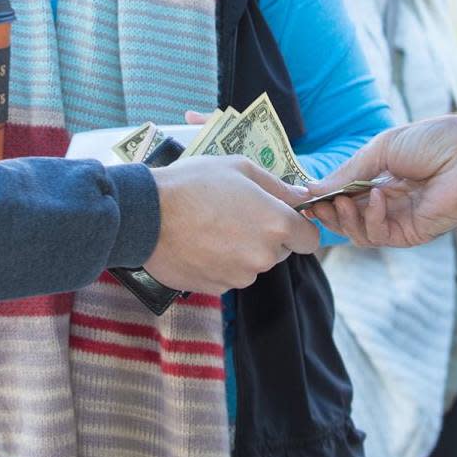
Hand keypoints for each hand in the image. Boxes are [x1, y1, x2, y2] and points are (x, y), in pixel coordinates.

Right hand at [144, 156, 318, 293]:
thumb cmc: (193, 184)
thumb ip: (277, 185)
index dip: (298, 228)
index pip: (310, 239)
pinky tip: (200, 242)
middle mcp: (263, 256)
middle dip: (266, 237)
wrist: (146, 216)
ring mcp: (239, 276)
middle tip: (237, 215)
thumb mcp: (239, 168)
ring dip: (241, 251)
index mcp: (276, 224)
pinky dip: (220, 263)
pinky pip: (229, 275)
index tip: (281, 218)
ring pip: (253, 265)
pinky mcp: (217, 288)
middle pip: (280, 252)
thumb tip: (301, 196)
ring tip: (212, 226)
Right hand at [307, 114, 456, 247]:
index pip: (345, 194)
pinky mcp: (410, 234)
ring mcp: (399, 219)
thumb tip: (314, 189)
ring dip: (343, 218)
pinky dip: (369, 219)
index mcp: (383, 177)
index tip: (304, 195)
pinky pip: (377, 236)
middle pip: (346, 217)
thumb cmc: (432, 142)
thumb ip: (348, 172)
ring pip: (357, 232)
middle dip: (327, 211)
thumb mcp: (381, 148)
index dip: (324, 196)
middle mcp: (389, 201)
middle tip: (313, 205)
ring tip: (340, 202)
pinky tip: (376, 198)